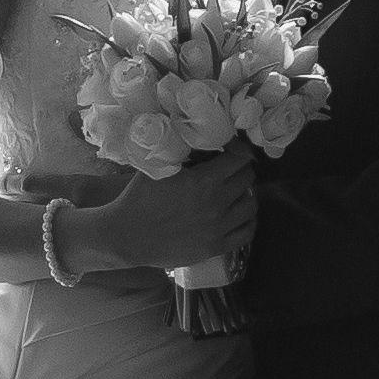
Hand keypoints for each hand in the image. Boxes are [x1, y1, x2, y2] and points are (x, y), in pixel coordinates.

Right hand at [79, 148, 257, 272]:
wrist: (127, 236)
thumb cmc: (139, 197)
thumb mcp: (159, 165)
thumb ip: (182, 148)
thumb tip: (199, 132)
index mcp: (204, 181)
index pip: (240, 158)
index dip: (238, 149)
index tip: (231, 149)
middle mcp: (217, 204)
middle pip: (247, 179)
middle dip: (241, 169)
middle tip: (230, 169)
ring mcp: (219, 228)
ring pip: (251, 205)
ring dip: (246, 194)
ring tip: (235, 192)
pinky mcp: (216, 247)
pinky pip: (246, 233)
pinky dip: (247, 221)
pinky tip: (238, 215)